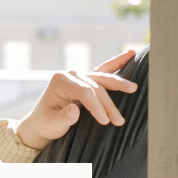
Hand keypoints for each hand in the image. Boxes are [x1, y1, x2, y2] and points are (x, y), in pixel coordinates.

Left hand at [15, 50, 139, 150]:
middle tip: (119, 120)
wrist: (43, 122)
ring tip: (134, 88)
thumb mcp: (51, 124)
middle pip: (96, 86)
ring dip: (119, 83)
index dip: (96, 106)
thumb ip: (63, 118)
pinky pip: (104, 70)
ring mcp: (80, 75)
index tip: (105, 121)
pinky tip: (131, 54)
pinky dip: (117, 63)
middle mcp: (71, 74)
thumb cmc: (46, 123)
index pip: (84, 91)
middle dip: (109, 103)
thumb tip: (75, 109)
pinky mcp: (87, 80)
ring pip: (102, 77)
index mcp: (60, 81)